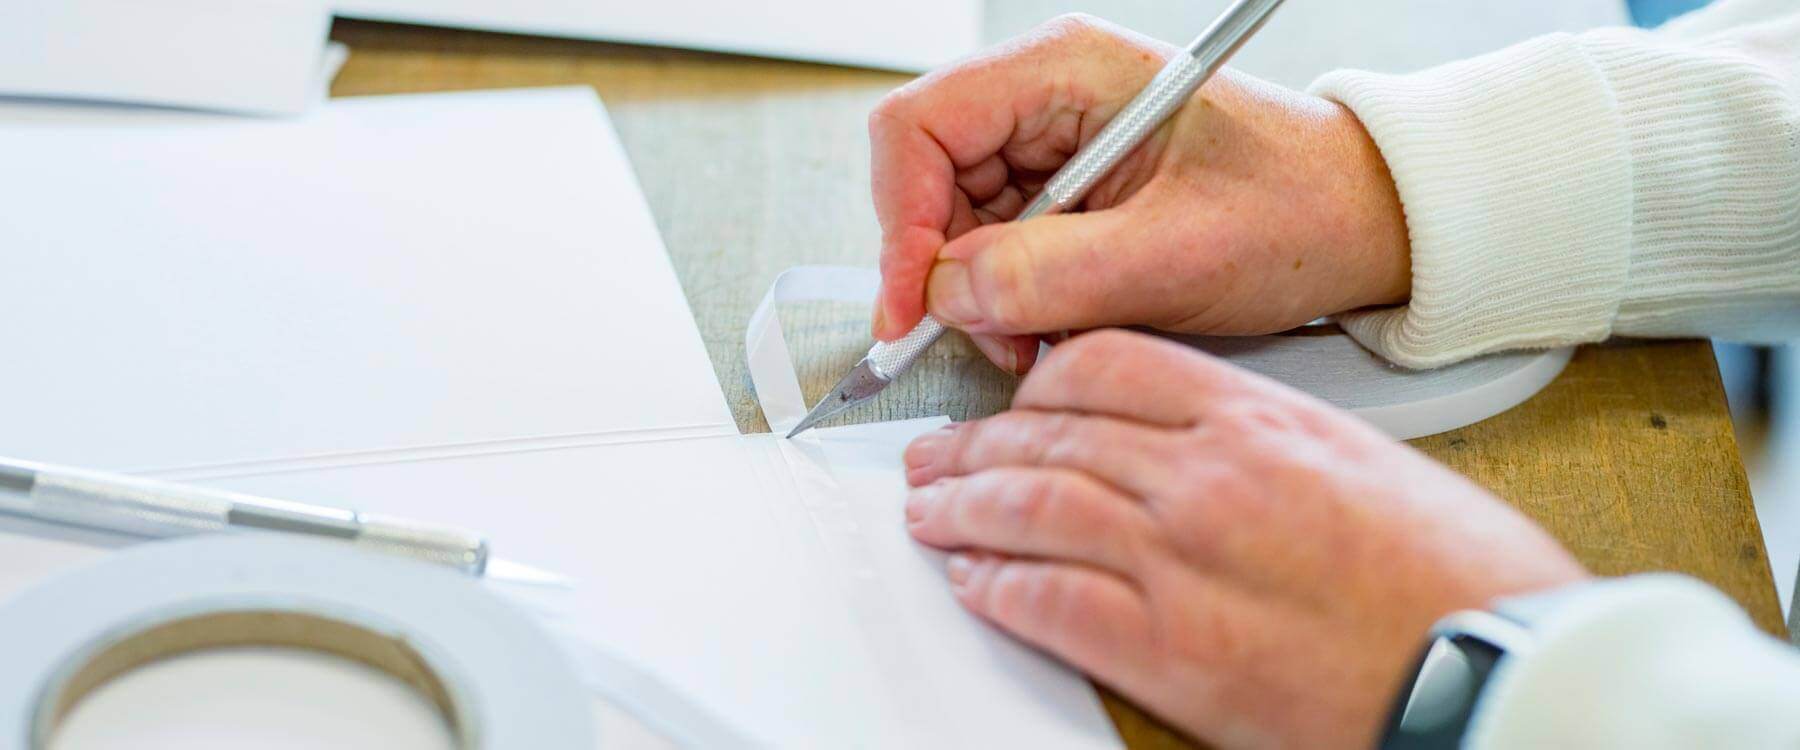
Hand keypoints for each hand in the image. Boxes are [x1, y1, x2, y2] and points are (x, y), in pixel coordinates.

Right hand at [869, 15, 1410, 373]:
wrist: (1364, 224)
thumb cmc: (1301, 209)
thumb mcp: (1181, 254)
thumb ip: (1056, 273)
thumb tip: (949, 293)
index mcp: (1067, 70)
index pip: (920, 126)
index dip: (901, 222)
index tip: (911, 308)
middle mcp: (1047, 99)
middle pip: (928, 180)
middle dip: (946, 273)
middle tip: (993, 340)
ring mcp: (1052, 148)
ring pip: (957, 226)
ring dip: (982, 297)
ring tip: (1040, 339)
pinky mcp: (1067, 196)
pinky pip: (998, 250)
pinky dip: (1011, 302)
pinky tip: (1057, 326)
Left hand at [901, 330, 1587, 747]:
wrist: (1496, 668)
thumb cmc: (1457, 575)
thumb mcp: (1360, 461)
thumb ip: (1260, 440)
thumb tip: (1191, 442)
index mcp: (1257, 418)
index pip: (1108, 365)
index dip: (1037, 381)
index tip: (1012, 399)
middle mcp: (1206, 477)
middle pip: (1052, 436)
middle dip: (976, 445)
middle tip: (935, 457)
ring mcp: (1180, 561)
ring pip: (1033, 508)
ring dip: (964, 510)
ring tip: (930, 513)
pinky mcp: (1170, 650)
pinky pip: (1048, 602)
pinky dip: (996, 589)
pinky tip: (973, 584)